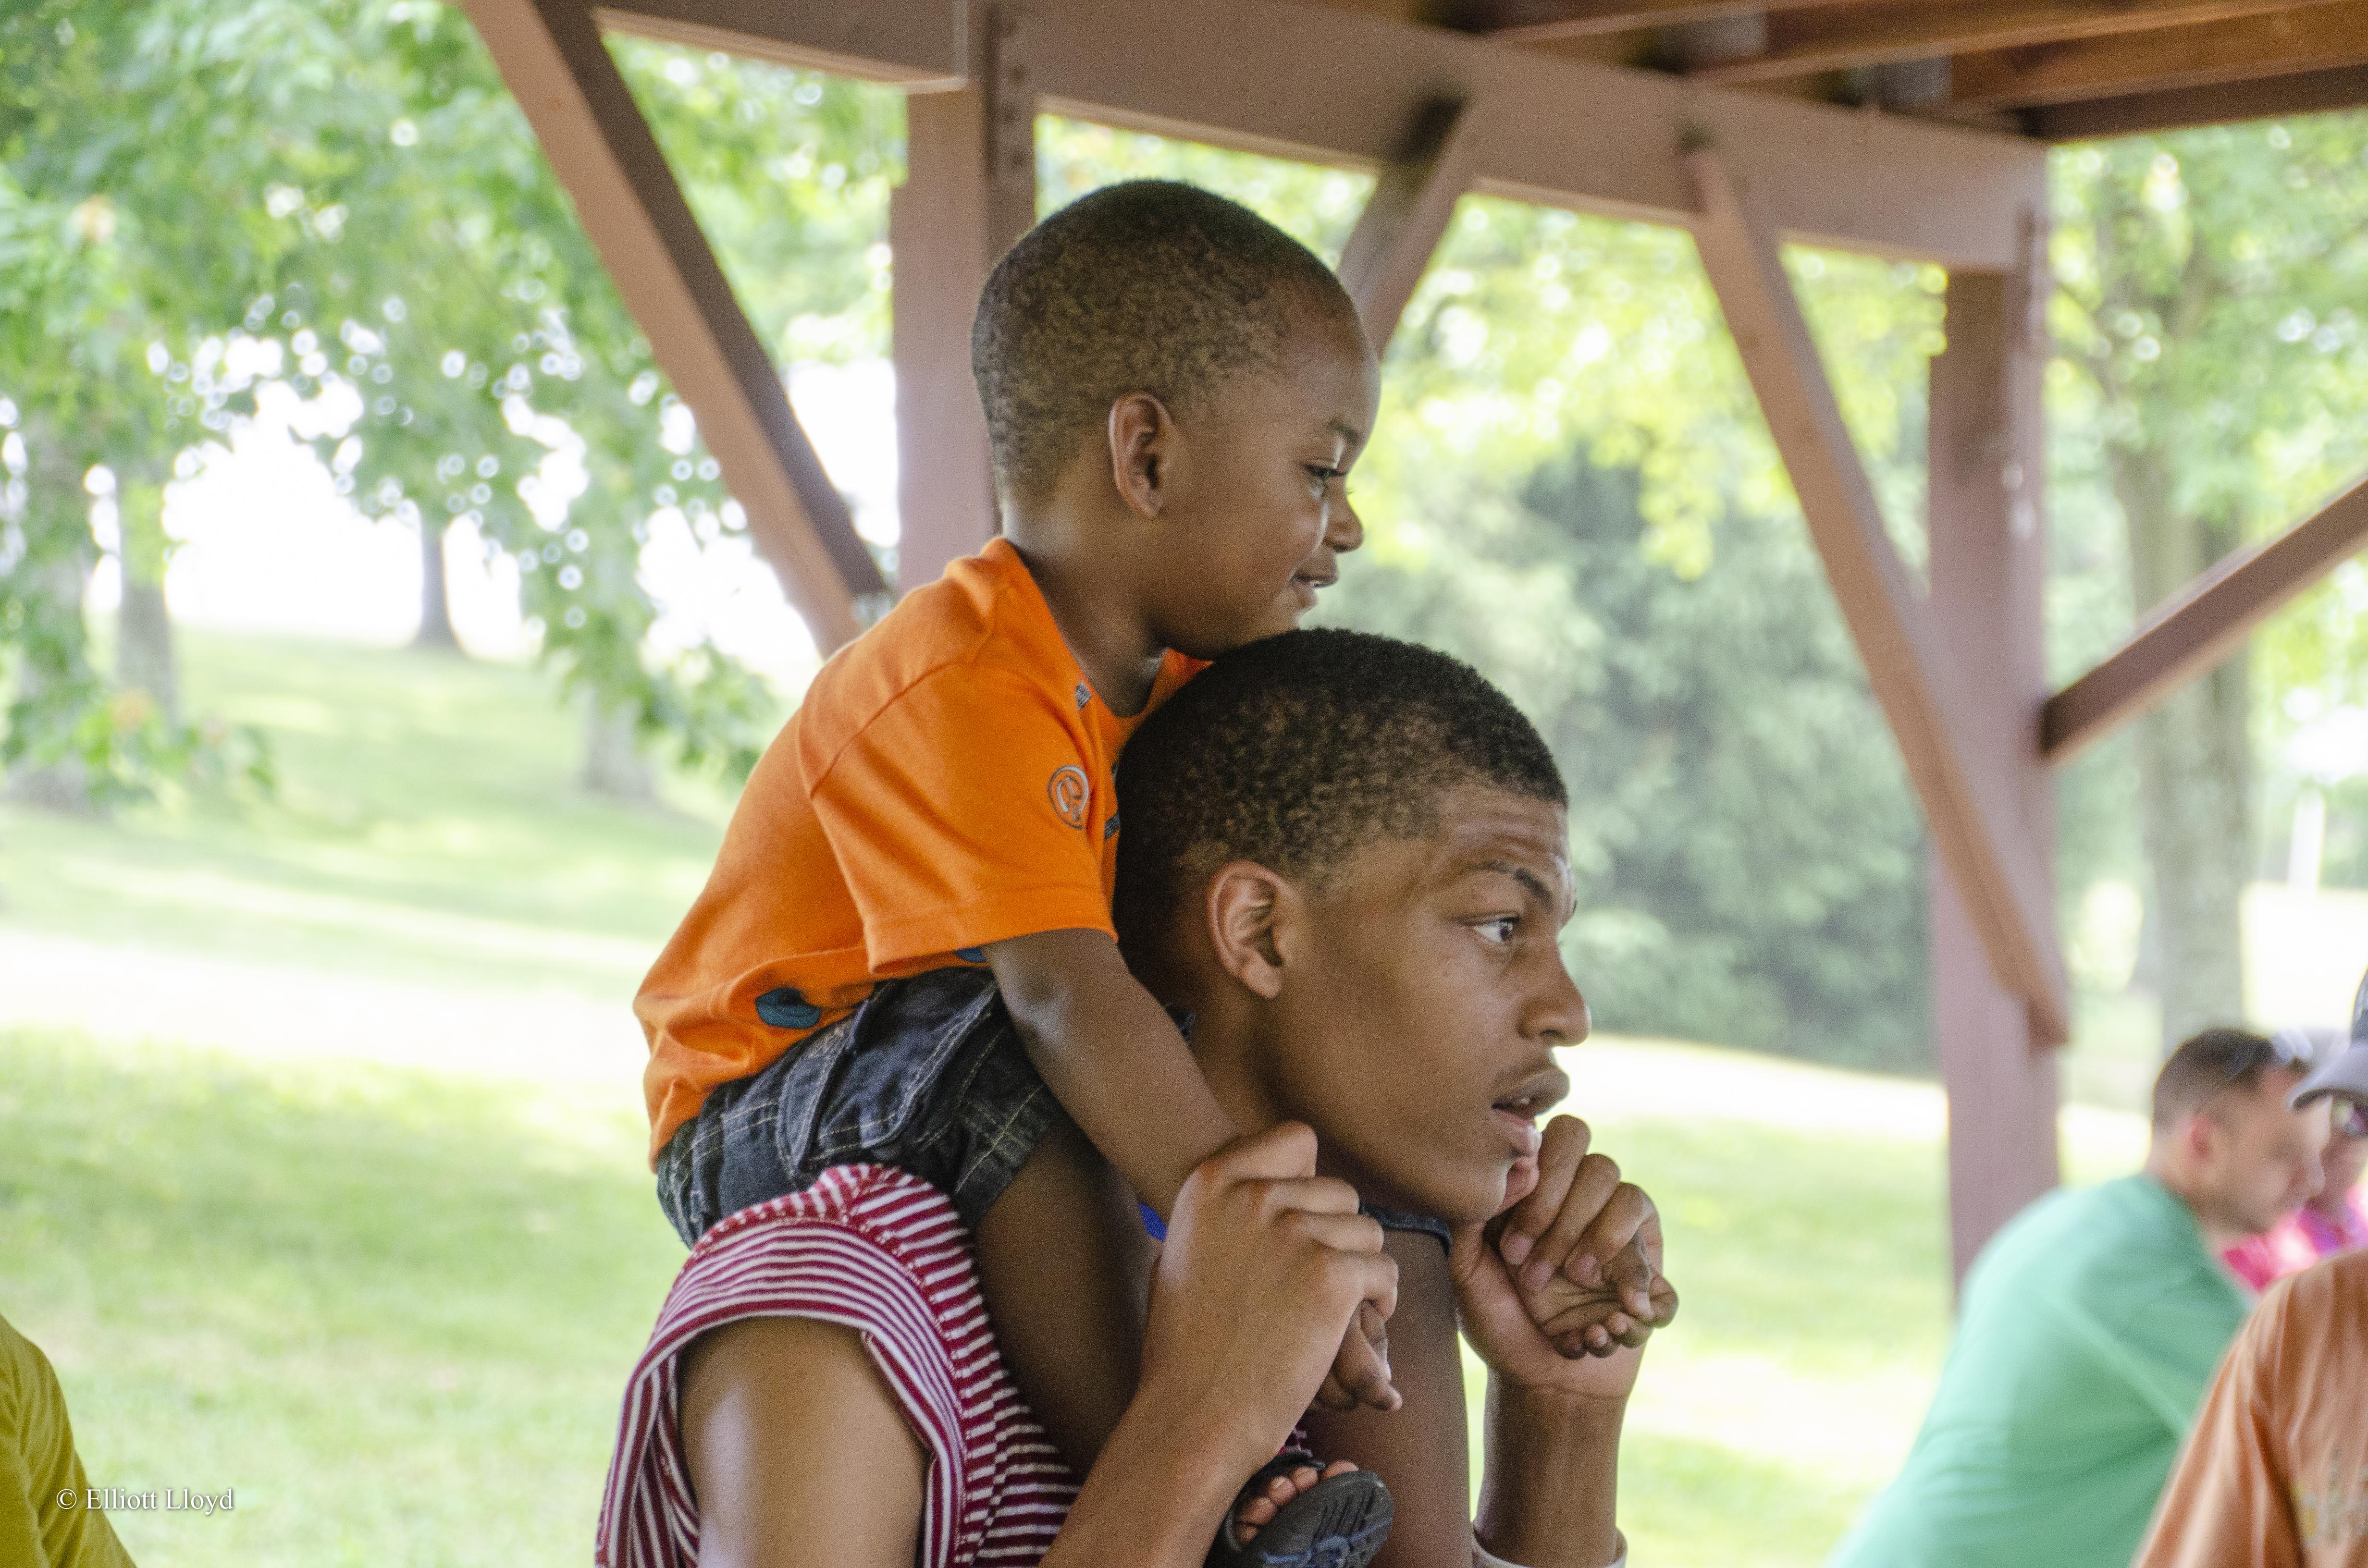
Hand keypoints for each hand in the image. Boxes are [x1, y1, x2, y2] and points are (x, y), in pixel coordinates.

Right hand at [1141, 1123, 1400, 1467]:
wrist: (1192, 1415)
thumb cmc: (1184, 1347)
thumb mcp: (1183, 1253)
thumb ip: (1222, 1213)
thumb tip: (1261, 1191)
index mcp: (1210, 1181)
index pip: (1296, 1140)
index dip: (1309, 1180)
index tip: (1303, 1220)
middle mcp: (1252, 1195)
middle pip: (1338, 1191)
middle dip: (1337, 1235)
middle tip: (1322, 1281)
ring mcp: (1293, 1231)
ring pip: (1366, 1231)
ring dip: (1361, 1269)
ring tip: (1342, 1309)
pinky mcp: (1331, 1274)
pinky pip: (1383, 1271)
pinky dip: (1379, 1301)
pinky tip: (1356, 1328)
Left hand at [1452, 1115, 1673, 1400]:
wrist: (1536, 1382)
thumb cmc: (1499, 1319)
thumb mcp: (1468, 1270)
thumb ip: (1475, 1216)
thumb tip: (1517, 1166)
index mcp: (1549, 1190)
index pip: (1564, 1138)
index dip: (1543, 1185)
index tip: (1511, 1248)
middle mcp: (1591, 1204)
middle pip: (1600, 1167)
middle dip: (1565, 1223)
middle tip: (1533, 1278)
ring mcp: (1626, 1241)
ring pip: (1634, 1199)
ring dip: (1600, 1245)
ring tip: (1576, 1287)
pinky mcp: (1651, 1284)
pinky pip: (1661, 1272)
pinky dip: (1636, 1302)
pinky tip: (1606, 1328)